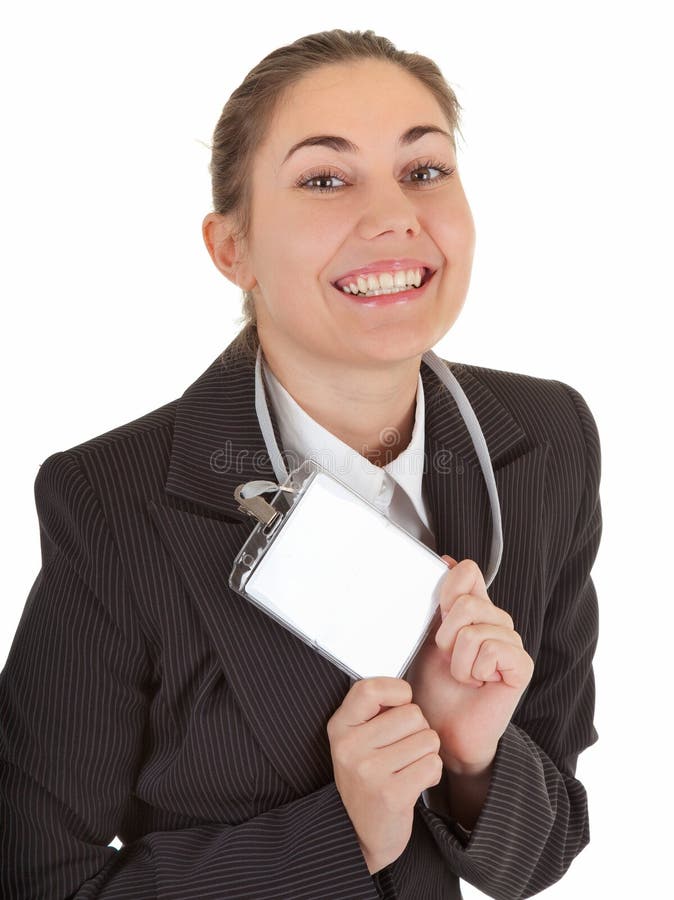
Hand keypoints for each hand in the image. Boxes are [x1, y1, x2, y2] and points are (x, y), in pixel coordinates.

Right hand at [327, 676, 442, 873]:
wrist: (360, 833)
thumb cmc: (366, 778)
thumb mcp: (356, 739)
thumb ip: (373, 711)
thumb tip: (405, 690)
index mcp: (340, 727)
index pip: (371, 689)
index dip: (397, 691)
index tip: (400, 704)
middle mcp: (349, 747)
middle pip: (412, 714)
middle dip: (418, 730)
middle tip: (403, 749)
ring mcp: (369, 772)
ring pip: (427, 739)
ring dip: (426, 753)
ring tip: (407, 767)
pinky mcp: (392, 795)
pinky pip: (433, 764)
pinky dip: (431, 773)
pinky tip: (414, 782)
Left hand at [405, 558, 533, 773]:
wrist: (442, 728)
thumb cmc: (434, 687)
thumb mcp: (427, 636)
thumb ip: (439, 601)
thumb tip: (447, 560)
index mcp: (475, 609)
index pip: (467, 572)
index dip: (447, 590)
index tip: (439, 616)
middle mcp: (496, 621)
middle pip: (467, 601)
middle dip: (446, 635)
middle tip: (448, 659)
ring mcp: (512, 642)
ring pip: (475, 629)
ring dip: (457, 659)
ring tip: (462, 675)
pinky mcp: (521, 665)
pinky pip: (492, 649)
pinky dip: (474, 670)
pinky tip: (478, 683)